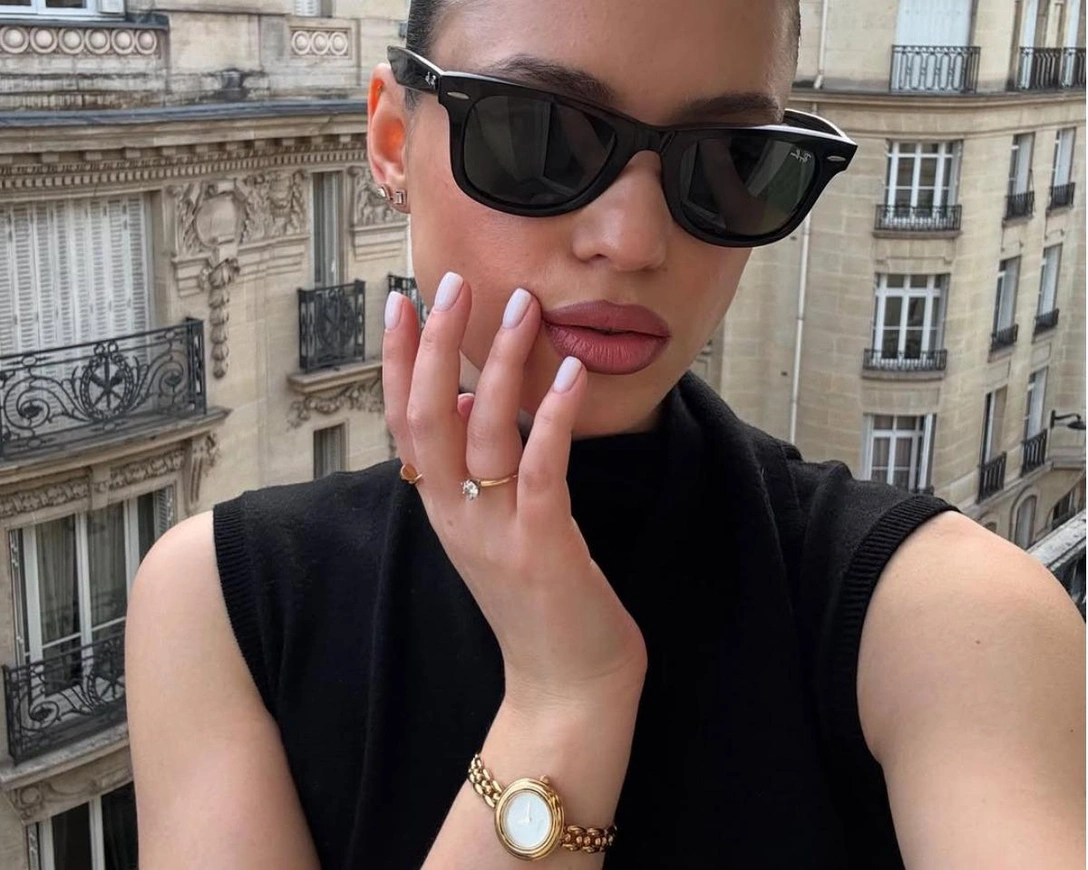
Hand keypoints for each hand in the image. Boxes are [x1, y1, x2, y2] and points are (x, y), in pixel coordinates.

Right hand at [382, 272, 647, 713]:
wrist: (563, 686)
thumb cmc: (536, 601)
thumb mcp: (491, 529)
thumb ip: (475, 470)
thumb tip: (472, 400)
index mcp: (440, 507)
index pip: (403, 422)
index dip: (395, 362)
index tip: (397, 304)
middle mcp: (454, 515)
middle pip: (428, 416)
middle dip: (433, 345)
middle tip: (449, 283)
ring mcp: (494, 531)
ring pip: (482, 432)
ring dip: (499, 363)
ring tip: (521, 307)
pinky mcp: (542, 545)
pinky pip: (541, 468)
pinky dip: (551, 416)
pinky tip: (568, 371)